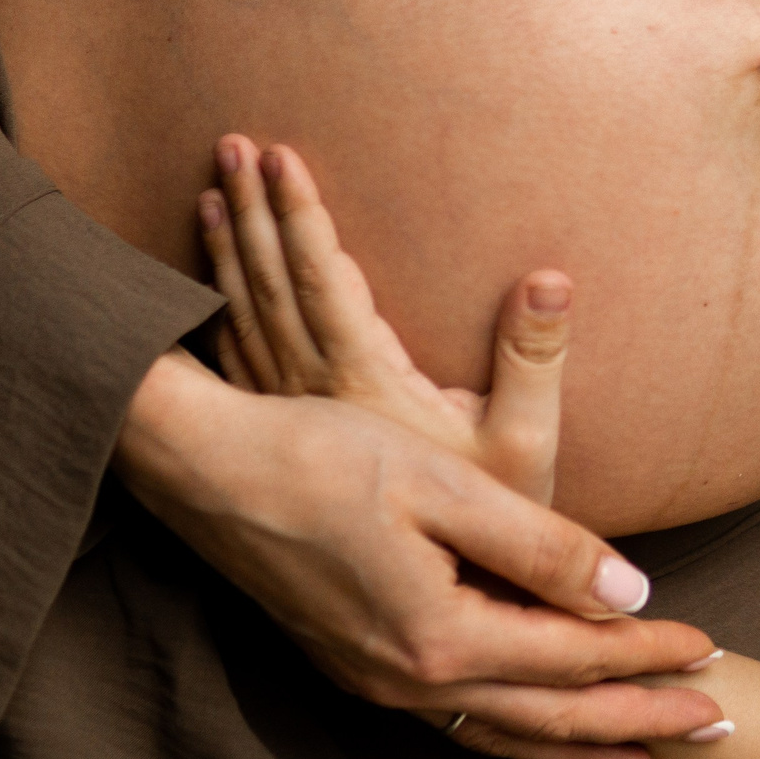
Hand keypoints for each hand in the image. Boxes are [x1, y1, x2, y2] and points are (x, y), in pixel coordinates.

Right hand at [115, 352, 729, 758]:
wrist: (201, 466)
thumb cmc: (320, 455)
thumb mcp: (444, 485)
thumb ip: (542, 544)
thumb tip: (631, 592)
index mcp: (439, 636)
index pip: (575, 657)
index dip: (651, 654)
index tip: (714, 650)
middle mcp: (409, 679)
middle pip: (553, 717)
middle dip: (640, 721)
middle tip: (717, 724)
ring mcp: (378, 681)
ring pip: (507, 733)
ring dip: (584, 746)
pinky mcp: (359, 665)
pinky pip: (462, 720)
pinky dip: (519, 735)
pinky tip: (541, 732)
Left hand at [200, 133, 556, 500]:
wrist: (442, 612)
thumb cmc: (493, 529)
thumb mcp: (527, 450)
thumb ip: (535, 361)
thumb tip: (549, 278)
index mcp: (366, 388)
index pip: (323, 281)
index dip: (300, 214)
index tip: (279, 153)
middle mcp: (316, 401)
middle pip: (269, 289)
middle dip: (251, 212)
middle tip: (229, 145)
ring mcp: (294, 425)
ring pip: (244, 322)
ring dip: (228, 256)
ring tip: (210, 193)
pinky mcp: (289, 448)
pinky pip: (239, 365)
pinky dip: (221, 312)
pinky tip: (211, 286)